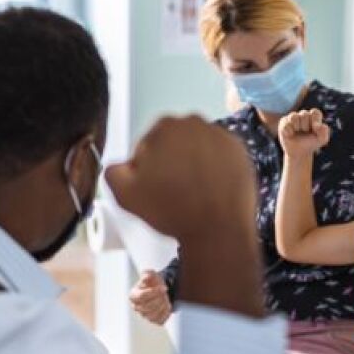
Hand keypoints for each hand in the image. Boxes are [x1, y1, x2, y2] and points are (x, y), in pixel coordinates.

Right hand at [106, 115, 263, 317]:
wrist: (218, 230)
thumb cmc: (173, 211)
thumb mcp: (125, 195)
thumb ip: (113, 172)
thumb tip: (119, 166)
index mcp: (165, 126)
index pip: (148, 143)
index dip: (146, 167)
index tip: (152, 184)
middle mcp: (195, 123)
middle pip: (175, 143)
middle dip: (171, 161)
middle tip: (171, 190)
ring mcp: (221, 136)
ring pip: (198, 149)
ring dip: (193, 165)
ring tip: (191, 193)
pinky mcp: (240, 151)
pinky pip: (220, 158)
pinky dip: (215, 170)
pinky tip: (209, 191)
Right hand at [129, 271, 171, 324]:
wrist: (159, 290)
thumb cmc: (153, 282)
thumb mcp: (151, 274)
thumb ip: (148, 274)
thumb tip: (146, 277)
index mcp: (133, 295)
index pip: (142, 296)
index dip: (154, 292)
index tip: (164, 287)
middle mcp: (136, 307)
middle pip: (147, 307)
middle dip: (159, 299)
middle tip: (165, 292)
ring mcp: (144, 315)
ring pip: (152, 316)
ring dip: (162, 306)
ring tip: (166, 298)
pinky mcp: (153, 320)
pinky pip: (159, 321)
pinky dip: (165, 313)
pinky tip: (167, 305)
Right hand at [278, 109, 329, 157]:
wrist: (299, 152)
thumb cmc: (311, 144)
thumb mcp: (322, 140)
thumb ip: (324, 131)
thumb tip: (317, 125)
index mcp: (313, 117)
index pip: (315, 112)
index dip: (315, 120)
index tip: (315, 129)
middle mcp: (303, 115)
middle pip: (304, 114)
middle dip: (305, 126)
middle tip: (305, 133)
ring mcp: (293, 118)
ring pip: (294, 117)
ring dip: (297, 127)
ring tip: (297, 133)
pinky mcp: (284, 122)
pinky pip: (286, 123)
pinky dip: (289, 131)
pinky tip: (290, 135)